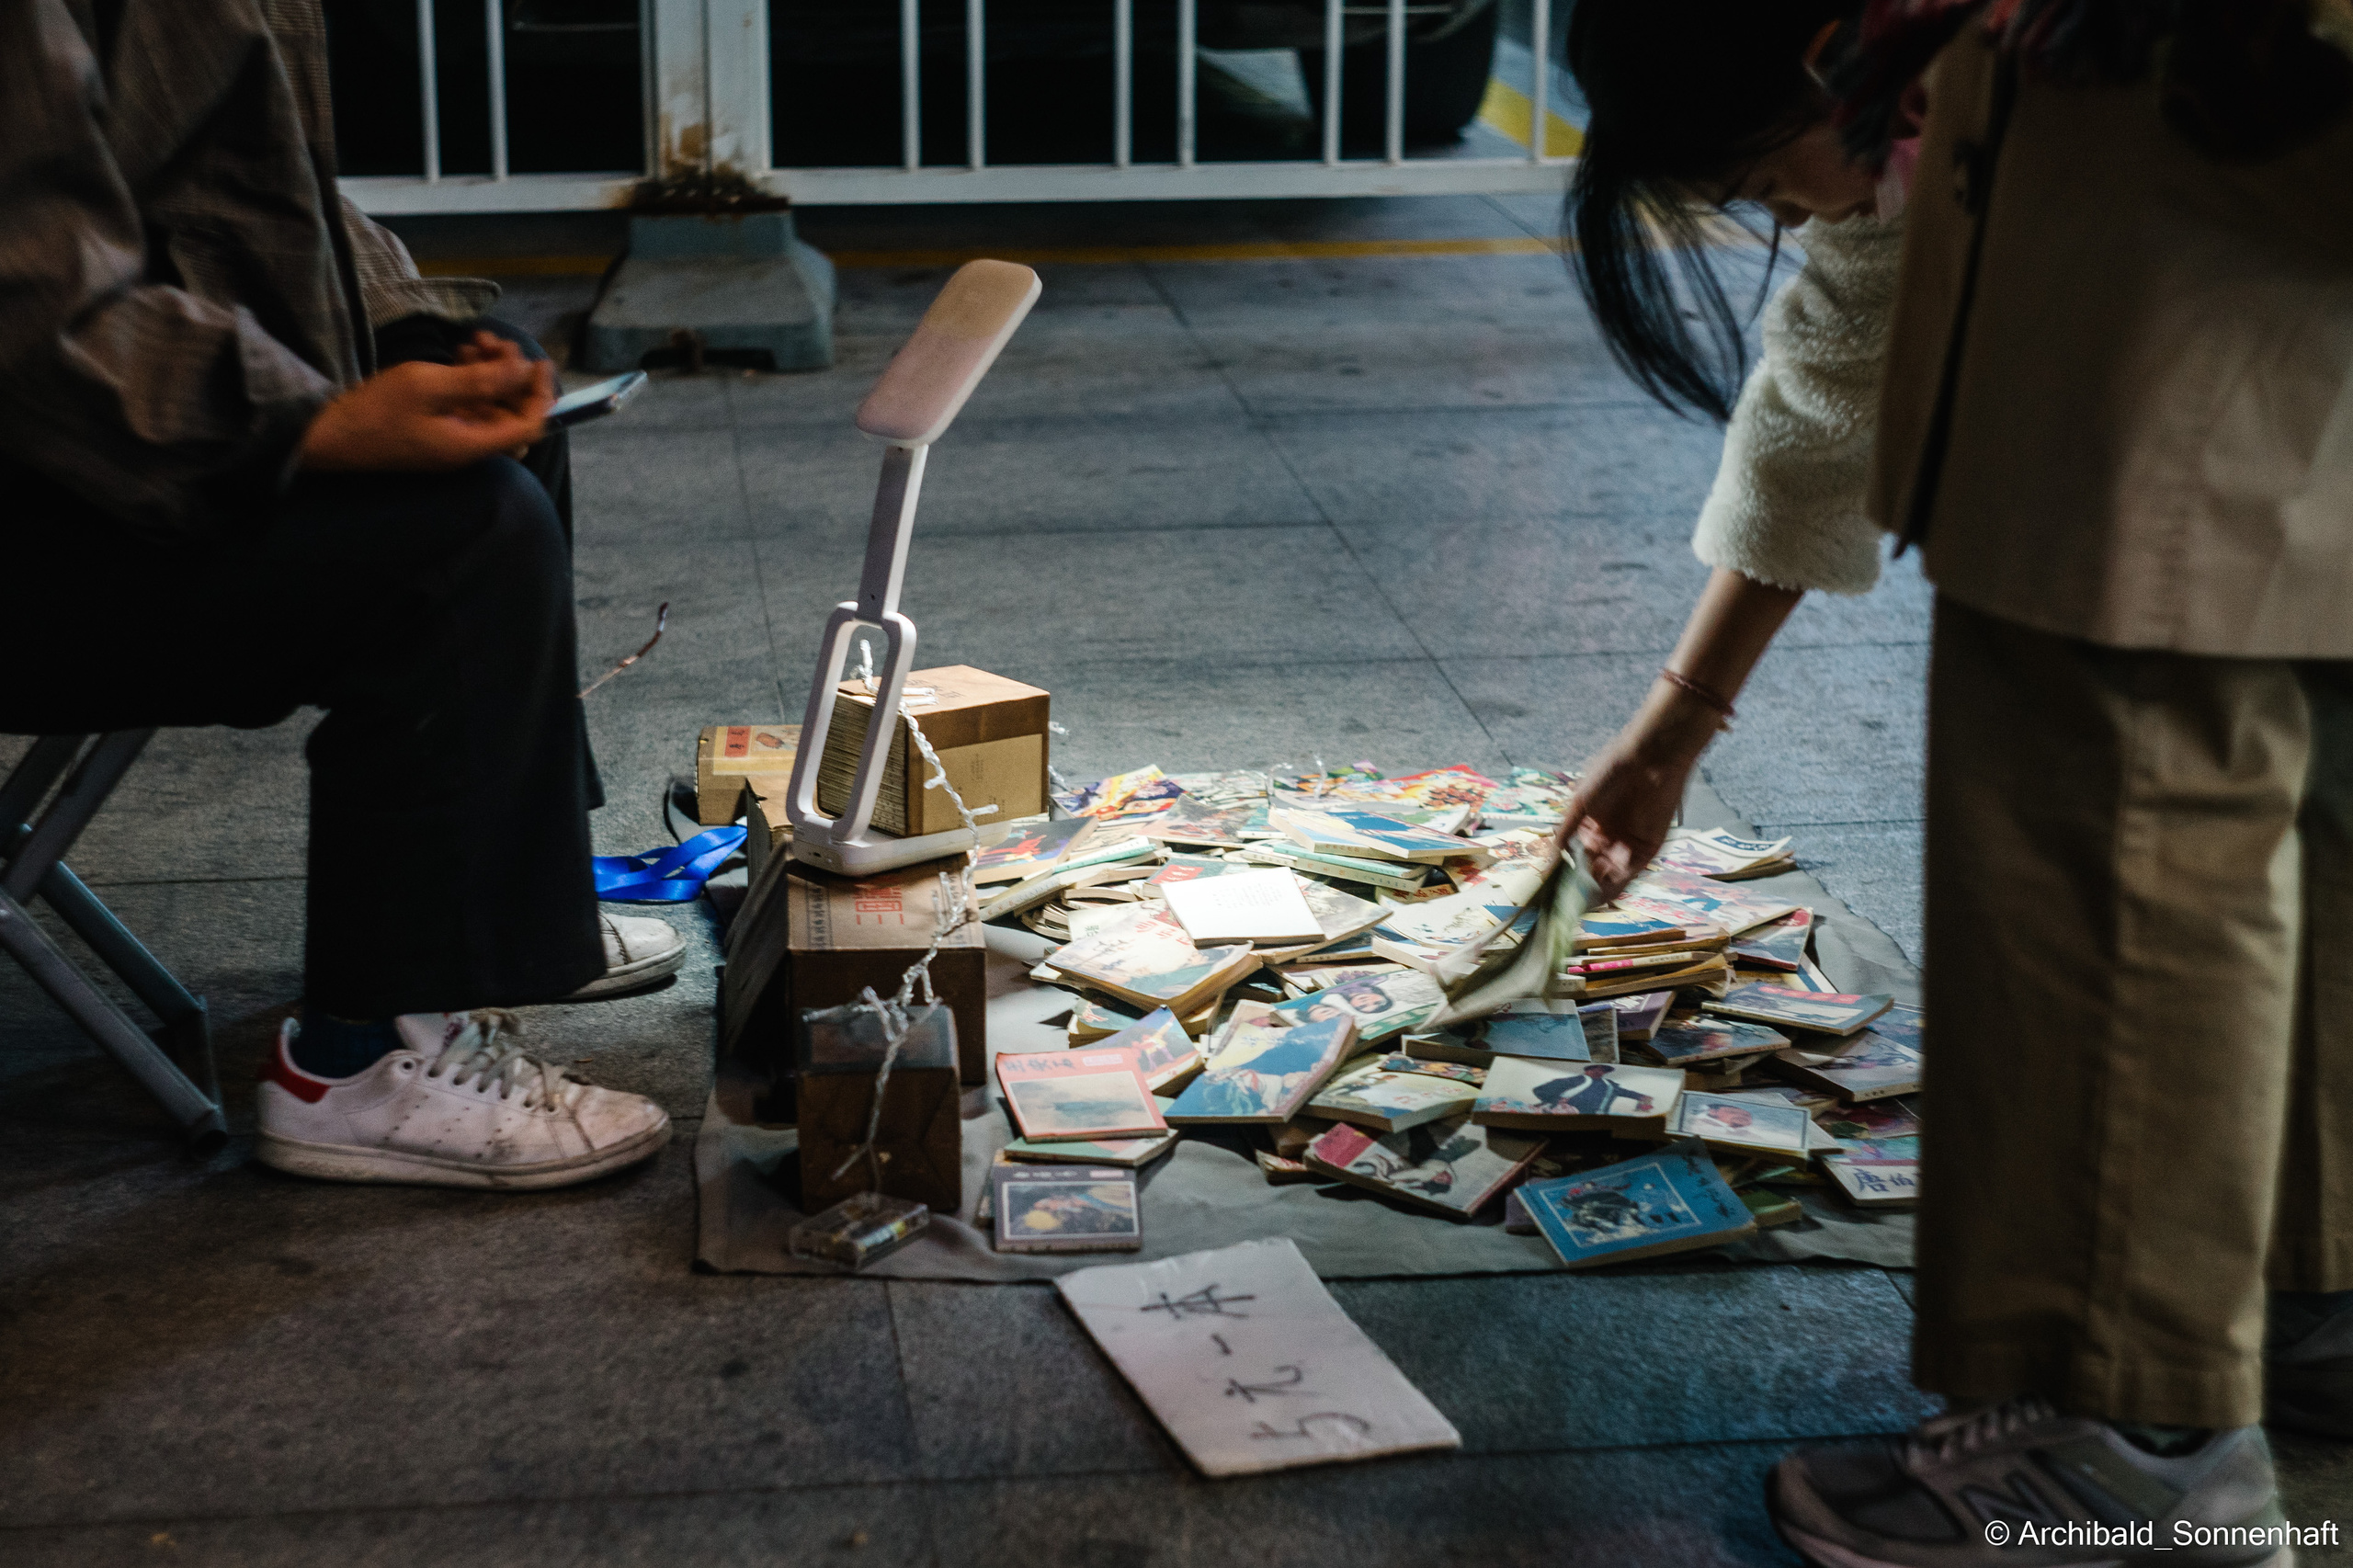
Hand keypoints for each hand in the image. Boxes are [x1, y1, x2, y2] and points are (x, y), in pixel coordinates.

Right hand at [300, 333, 551, 470]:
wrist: (329, 435)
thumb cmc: (376, 411)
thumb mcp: (428, 386)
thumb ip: (481, 380)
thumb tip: (523, 370)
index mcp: (474, 444)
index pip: (530, 425)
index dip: (540, 393)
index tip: (537, 361)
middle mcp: (470, 447)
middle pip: (512, 413)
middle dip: (512, 376)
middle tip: (494, 342)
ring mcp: (453, 440)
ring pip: (491, 406)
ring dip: (491, 373)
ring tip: (474, 340)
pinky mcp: (437, 430)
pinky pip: (468, 406)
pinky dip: (471, 380)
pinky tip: (460, 355)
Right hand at [1560, 683, 1724, 902]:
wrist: (1649, 758)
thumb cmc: (1609, 773)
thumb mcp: (1578, 806)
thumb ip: (1563, 837)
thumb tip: (1545, 864)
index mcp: (1592, 823)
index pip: (1577, 855)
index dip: (1565, 872)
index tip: (1550, 890)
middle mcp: (1611, 836)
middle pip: (1593, 869)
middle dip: (1579, 886)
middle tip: (1563, 904)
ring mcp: (1629, 843)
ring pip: (1610, 875)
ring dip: (1595, 891)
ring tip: (1578, 905)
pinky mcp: (1649, 849)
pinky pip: (1630, 873)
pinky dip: (1615, 886)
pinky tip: (1599, 896)